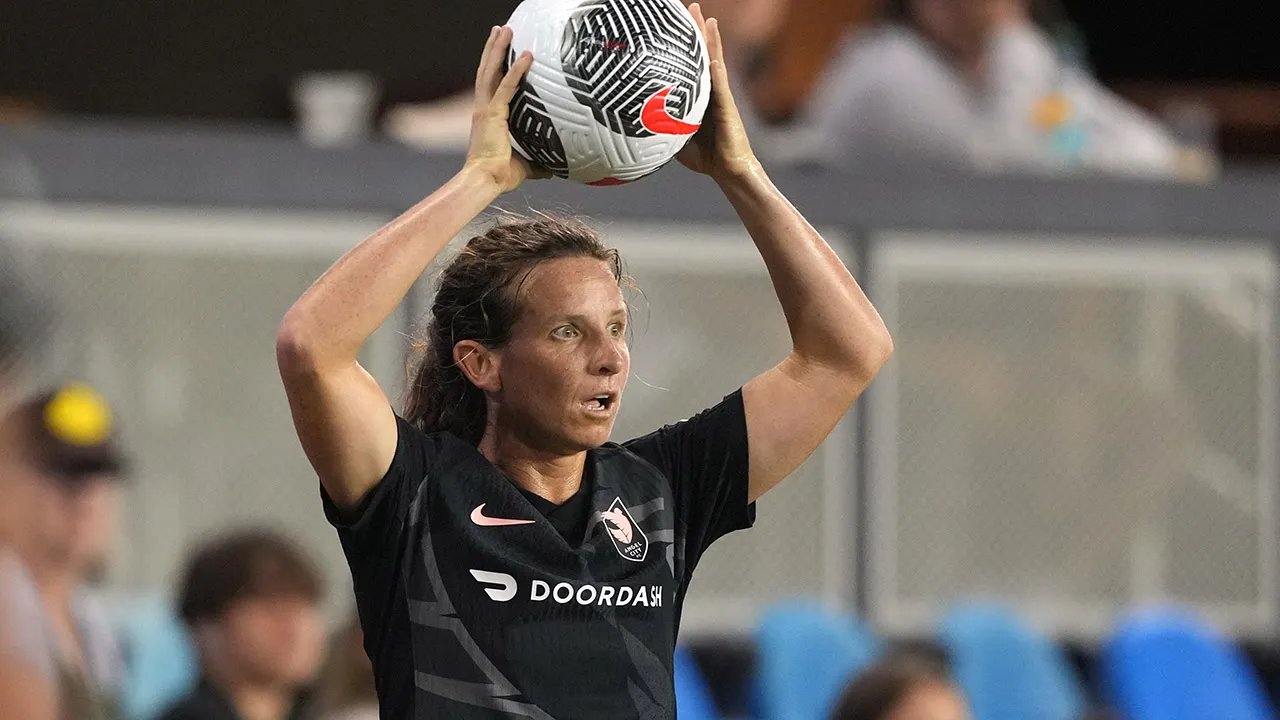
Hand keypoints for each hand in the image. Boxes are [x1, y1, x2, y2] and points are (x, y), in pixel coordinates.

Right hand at [464, 26, 549, 192]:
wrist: (485, 182)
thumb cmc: (500, 177)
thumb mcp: (525, 167)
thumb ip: (538, 164)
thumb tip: (553, 169)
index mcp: (488, 119)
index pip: (491, 86)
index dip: (495, 69)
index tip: (501, 54)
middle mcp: (483, 109)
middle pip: (486, 71)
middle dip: (493, 49)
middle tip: (500, 30)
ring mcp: (485, 110)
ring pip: (490, 71)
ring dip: (498, 49)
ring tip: (505, 29)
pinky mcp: (492, 114)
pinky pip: (506, 86)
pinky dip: (516, 70)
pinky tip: (527, 56)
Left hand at [677, 4, 760, 182]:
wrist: (727, 170)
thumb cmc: (705, 155)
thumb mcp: (674, 136)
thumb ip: (661, 125)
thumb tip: (636, 120)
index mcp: (698, 95)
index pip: (688, 63)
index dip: (682, 42)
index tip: (672, 21)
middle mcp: (710, 91)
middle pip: (702, 54)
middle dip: (696, 30)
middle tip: (689, 6)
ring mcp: (720, 97)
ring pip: (714, 62)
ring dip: (710, 40)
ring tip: (706, 18)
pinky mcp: (727, 108)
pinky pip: (720, 87)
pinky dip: (716, 71)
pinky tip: (712, 57)